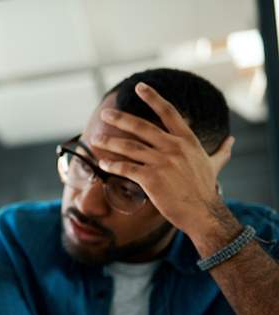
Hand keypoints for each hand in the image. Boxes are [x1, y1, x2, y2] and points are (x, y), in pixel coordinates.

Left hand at [92, 82, 234, 235]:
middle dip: (120, 119)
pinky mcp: (151, 179)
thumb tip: (232, 141)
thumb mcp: (215, 164)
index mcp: (187, 140)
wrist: (203, 212)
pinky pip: (126, 169)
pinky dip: (113, 165)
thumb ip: (221, 151)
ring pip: (130, 147)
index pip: (168, 112)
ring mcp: (162, 162)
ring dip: (110, 142)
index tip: (139, 87)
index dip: (153, 98)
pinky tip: (102, 164)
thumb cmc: (205, 189)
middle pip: (142, 127)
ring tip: (95, 139)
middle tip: (105, 113)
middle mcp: (174, 147)